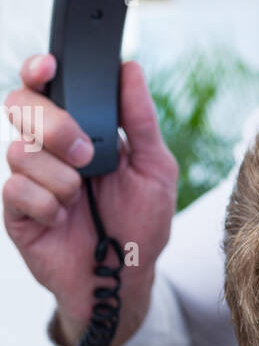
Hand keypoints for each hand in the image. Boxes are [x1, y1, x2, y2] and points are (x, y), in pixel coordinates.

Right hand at [3, 55, 177, 345]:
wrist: (124, 278)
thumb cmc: (141, 222)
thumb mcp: (155, 168)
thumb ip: (140, 120)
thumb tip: (130, 70)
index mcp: (81, 129)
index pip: (48, 86)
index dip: (39, 69)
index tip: (50, 67)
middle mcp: (49, 148)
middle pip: (22, 106)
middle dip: (54, 125)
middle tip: (85, 155)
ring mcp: (30, 177)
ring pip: (19, 149)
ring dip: (59, 176)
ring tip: (81, 198)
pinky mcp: (16, 210)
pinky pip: (15, 189)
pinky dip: (46, 204)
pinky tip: (63, 219)